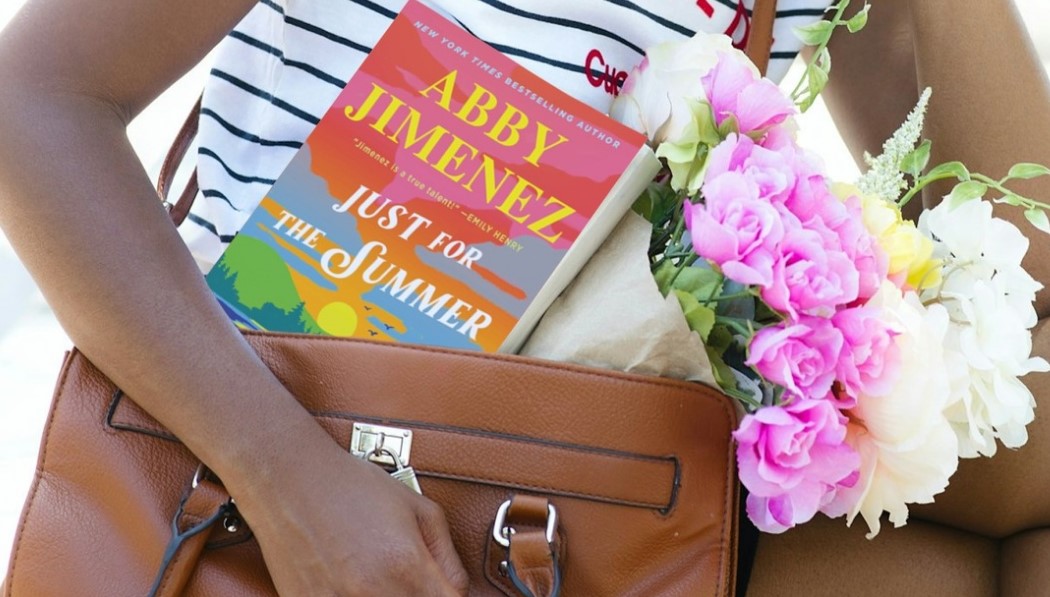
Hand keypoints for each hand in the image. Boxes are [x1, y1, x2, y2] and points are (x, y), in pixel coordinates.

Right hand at [228, 432, 468, 595]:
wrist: (290, 477)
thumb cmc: (352, 486)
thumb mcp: (418, 507)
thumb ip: (446, 554)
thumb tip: (457, 589)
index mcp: (405, 565)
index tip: (441, 588)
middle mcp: (371, 591)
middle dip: (417, 596)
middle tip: (406, 579)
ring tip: (374, 578)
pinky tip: (349, 584)